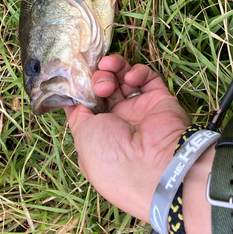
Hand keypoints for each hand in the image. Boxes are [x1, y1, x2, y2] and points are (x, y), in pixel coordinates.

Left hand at [65, 55, 190, 221]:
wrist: (155, 165)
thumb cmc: (111, 156)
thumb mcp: (82, 136)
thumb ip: (77, 113)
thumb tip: (73, 98)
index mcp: (101, 134)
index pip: (90, 103)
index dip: (83, 88)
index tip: (77, 76)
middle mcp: (120, 122)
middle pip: (105, 88)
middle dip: (98, 78)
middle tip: (99, 84)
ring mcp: (140, 110)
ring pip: (124, 79)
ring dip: (114, 69)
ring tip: (108, 68)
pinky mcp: (160, 99)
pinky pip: (148, 78)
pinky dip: (137, 72)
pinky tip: (130, 78)